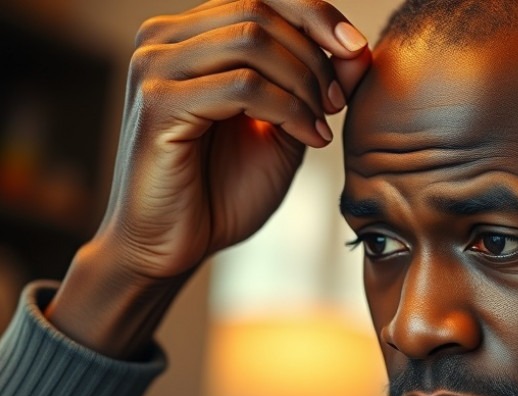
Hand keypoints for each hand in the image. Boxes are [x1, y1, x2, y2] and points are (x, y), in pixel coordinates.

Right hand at [105, 0, 370, 278]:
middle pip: (259, 10)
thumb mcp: (285, 128)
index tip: (357, 51)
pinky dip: (288, 109)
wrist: (173, 247)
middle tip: (336, 103)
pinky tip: (308, 138)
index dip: (316, 13)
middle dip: (314, 55)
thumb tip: (360, 48)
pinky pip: (242, 86)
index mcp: (190, 37)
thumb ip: (316, 85)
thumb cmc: (222, 190)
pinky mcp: (157, 103)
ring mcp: (154, 67)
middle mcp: (163, 40)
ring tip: (320, 123)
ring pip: (252, 42)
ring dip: (303, 82)